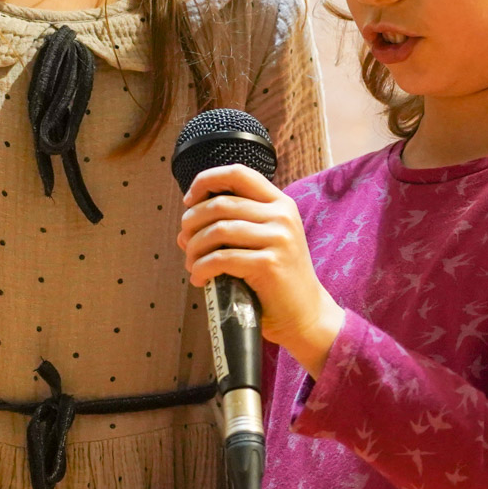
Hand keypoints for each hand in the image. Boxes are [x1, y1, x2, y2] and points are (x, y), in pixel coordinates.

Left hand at [177, 164, 343, 377]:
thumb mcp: (259, 244)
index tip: (189, 201)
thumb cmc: (276, 280)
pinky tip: (199, 279)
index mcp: (280, 203)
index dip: (206, 181)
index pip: (238, 173)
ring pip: (217, 230)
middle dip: (192, 222)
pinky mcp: (269, 264)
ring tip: (192, 263)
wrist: (305, 315)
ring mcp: (278, 239)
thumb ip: (227, 229)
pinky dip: (201, 268)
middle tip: (185, 242)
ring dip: (194, 248)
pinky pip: (221, 258)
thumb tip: (183, 231)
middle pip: (220, 203)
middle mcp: (281, 216)